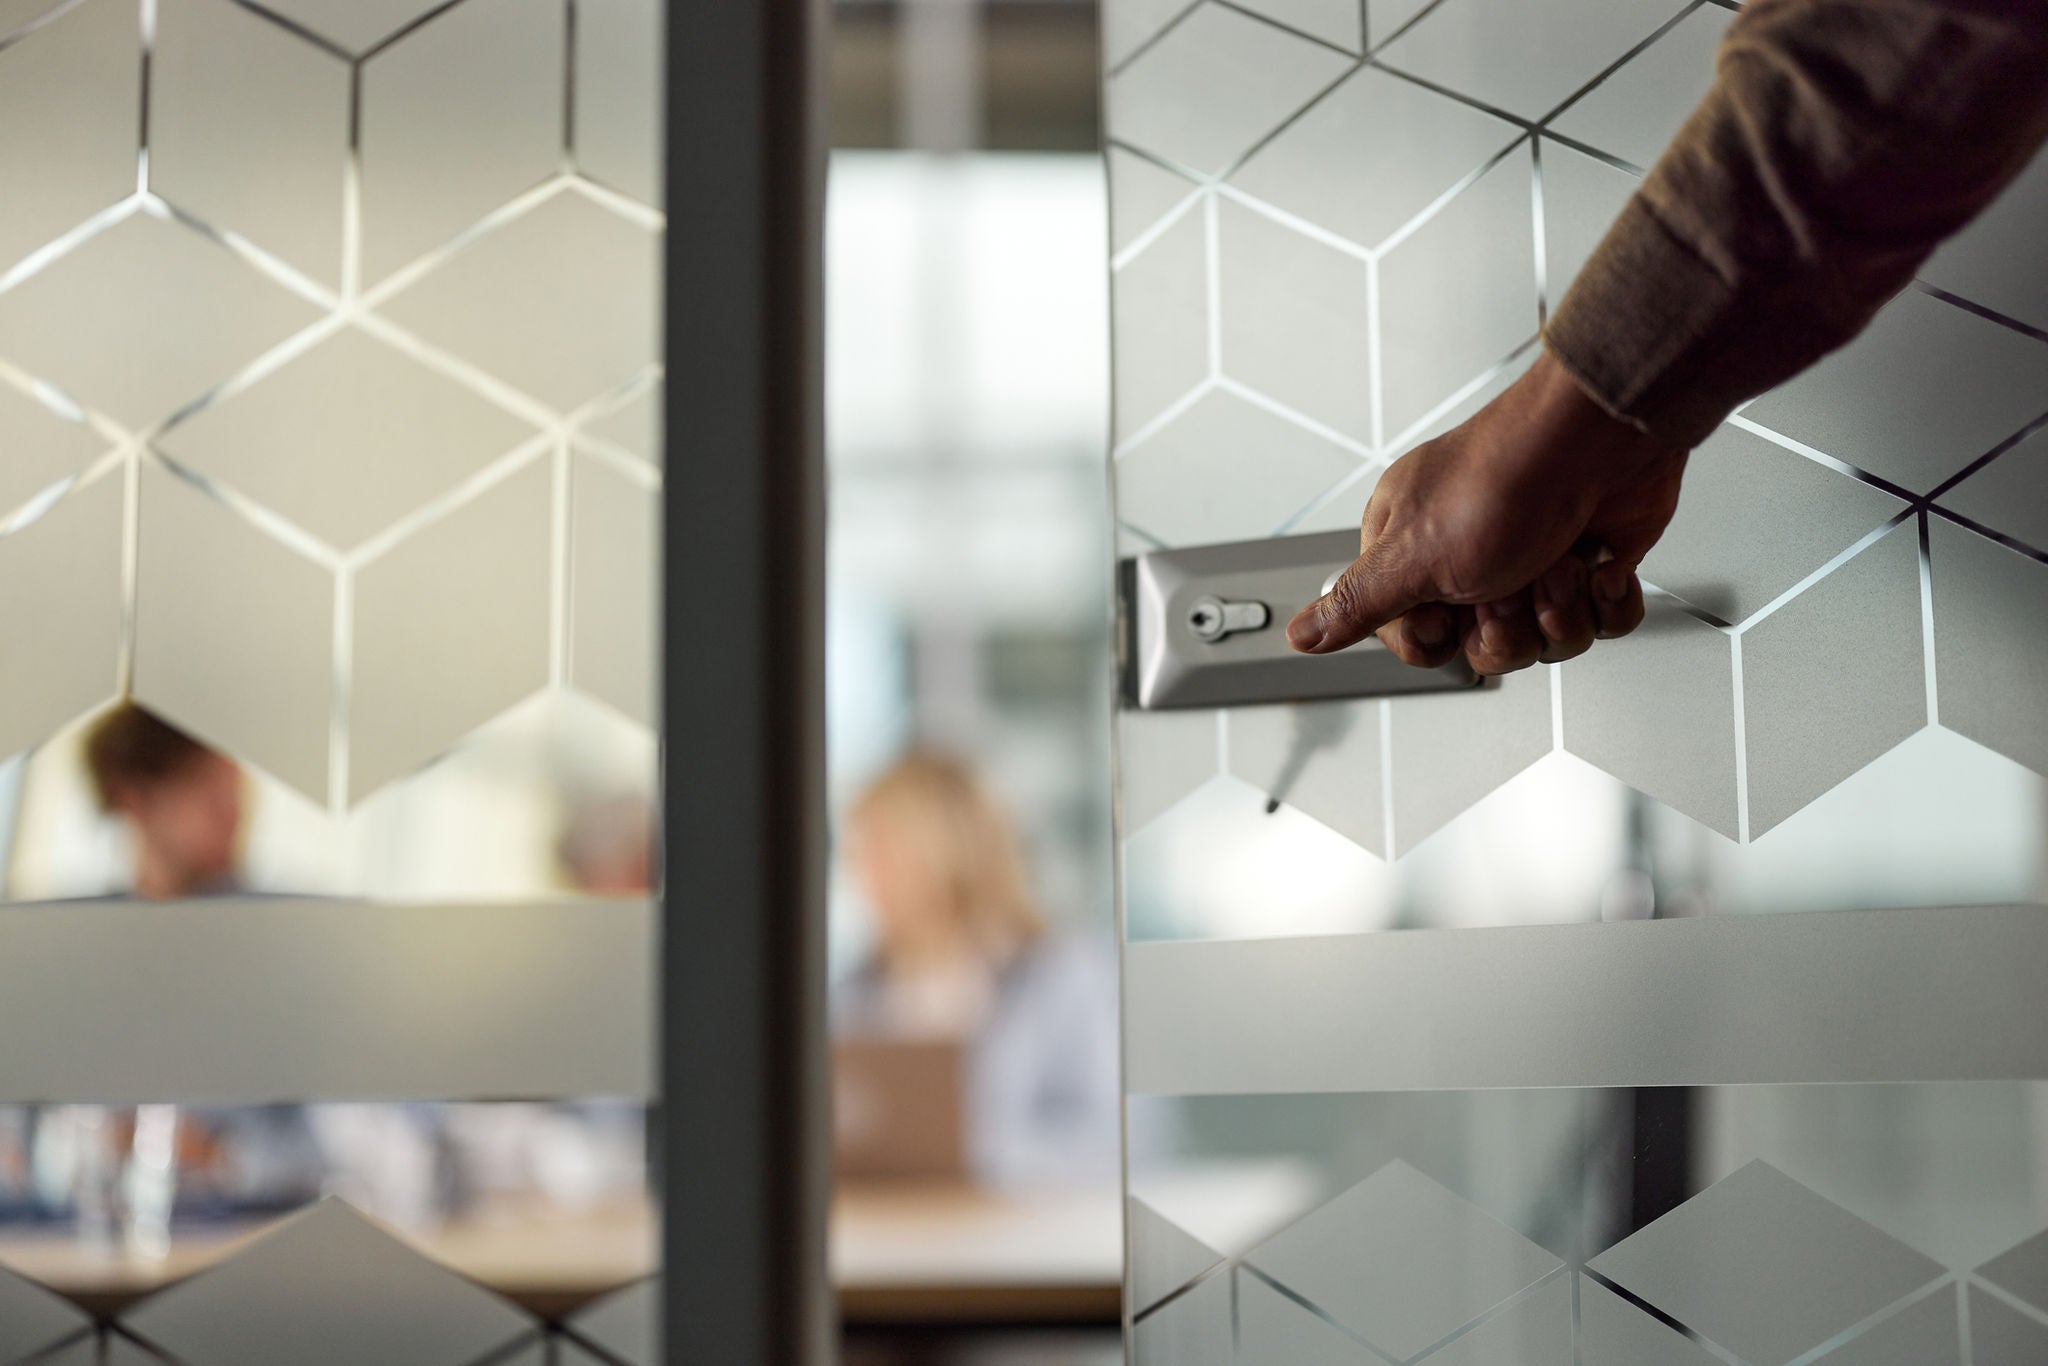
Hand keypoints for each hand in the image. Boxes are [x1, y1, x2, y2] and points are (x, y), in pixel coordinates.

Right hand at [1286, 352, 1688, 675]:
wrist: (1601, 439)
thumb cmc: (1504, 480)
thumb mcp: (1411, 557)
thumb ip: (1356, 603)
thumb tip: (1299, 633)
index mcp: (1414, 549)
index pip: (1415, 638)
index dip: (1440, 638)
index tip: (1448, 611)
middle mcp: (1472, 555)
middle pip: (1487, 649)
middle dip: (1510, 627)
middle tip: (1508, 582)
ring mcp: (1536, 558)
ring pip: (1549, 640)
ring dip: (1561, 608)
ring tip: (1558, 562)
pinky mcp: (1593, 560)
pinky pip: (1604, 620)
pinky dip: (1609, 598)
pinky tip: (1598, 562)